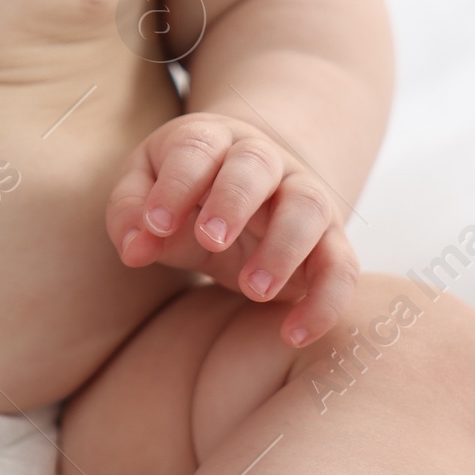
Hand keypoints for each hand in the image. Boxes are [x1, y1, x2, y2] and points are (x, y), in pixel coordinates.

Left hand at [106, 111, 358, 345]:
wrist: (253, 189)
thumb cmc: (188, 192)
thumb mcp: (149, 192)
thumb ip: (133, 213)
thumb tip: (134, 248)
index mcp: (212, 141)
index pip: (196, 148)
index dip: (177, 184)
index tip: (155, 225)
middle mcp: (263, 161)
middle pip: (257, 164)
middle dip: (234, 199)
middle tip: (210, 240)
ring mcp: (302, 197)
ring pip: (308, 207)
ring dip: (284, 247)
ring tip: (253, 290)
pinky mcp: (330, 242)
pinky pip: (341, 266)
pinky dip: (327, 300)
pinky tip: (294, 333)